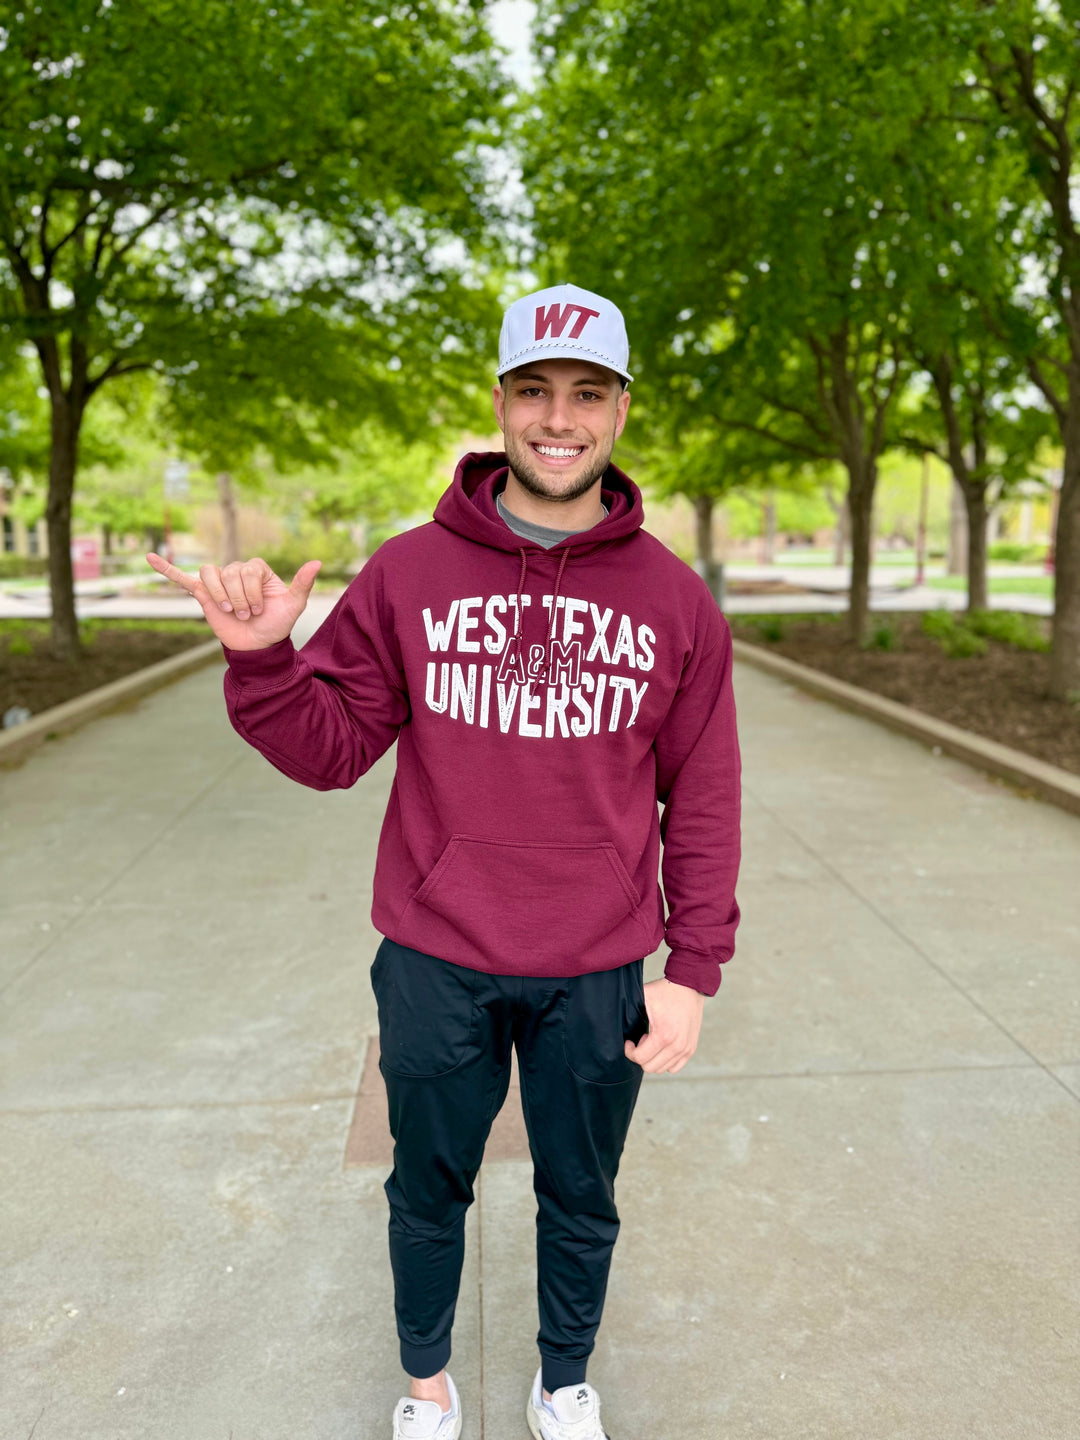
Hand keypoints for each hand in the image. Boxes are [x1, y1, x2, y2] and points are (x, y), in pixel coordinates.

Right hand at [145, 552, 321, 650]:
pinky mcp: (202, 594)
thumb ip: (302, 583)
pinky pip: (181, 578)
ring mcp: (218, 582)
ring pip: (211, 574)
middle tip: (246, 615)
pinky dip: (166, 568)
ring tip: (230, 611)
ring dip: (221, 595)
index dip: (253, 591)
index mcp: (256, 569)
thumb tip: (317, 562)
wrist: (258, 646)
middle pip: (229, 572)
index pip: (248, 569)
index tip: (259, 609)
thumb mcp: (293, 605)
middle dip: (239, 598)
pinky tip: (150, 558)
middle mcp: (236, 570)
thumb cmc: (276, 624)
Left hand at [624, 976, 704, 1074]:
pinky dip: (665, 1061)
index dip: (629, 1051)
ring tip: (652, 1041)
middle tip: (641, 1039)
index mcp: (664, 1035)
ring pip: (662, 1069)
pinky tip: (662, 1045)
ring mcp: (685, 1049)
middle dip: (641, 1055)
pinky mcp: (690, 1049)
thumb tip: (610, 1016)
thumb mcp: (643, 997)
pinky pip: (674, 1067)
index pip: (640, 1058)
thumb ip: (628, 1010)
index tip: (629, 1041)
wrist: (690, 986)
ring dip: (653, 1058)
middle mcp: (677, 1046)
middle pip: (650, 1067)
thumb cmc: (665, 991)